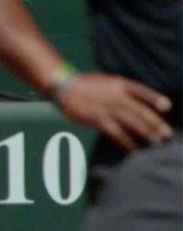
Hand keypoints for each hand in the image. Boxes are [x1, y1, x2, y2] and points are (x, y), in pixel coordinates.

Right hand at [56, 73, 172, 151]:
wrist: (64, 87)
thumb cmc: (85, 84)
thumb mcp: (106, 80)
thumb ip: (121, 90)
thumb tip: (134, 103)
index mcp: (120, 84)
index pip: (142, 91)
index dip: (155, 99)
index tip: (167, 107)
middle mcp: (118, 96)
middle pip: (141, 111)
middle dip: (156, 123)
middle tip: (167, 134)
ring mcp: (109, 109)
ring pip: (133, 123)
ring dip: (146, 134)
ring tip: (156, 143)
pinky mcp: (99, 120)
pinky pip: (117, 134)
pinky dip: (126, 142)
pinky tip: (133, 149)